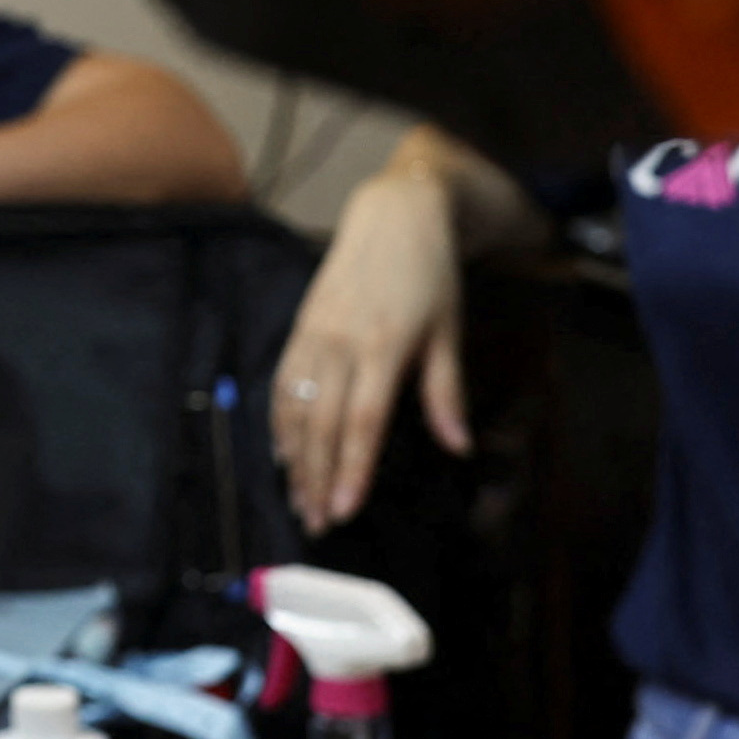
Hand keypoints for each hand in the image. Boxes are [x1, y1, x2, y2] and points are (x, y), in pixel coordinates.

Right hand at [271, 159, 471, 529]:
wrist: (393, 215)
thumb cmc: (430, 274)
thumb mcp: (448, 330)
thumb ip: (445, 392)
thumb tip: (458, 447)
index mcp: (383, 345)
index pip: (362, 421)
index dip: (351, 468)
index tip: (345, 509)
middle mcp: (341, 342)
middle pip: (321, 423)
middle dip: (317, 478)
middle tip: (318, 523)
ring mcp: (315, 333)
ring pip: (295, 407)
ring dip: (295, 458)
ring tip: (299, 499)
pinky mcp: (301, 326)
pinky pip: (283, 381)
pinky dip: (280, 420)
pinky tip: (283, 451)